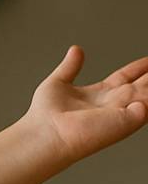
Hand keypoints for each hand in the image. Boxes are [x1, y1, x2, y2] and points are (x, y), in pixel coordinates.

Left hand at [20, 45, 147, 165]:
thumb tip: (76, 50)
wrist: (45, 133)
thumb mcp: (58, 83)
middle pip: (143, 85)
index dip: (140, 67)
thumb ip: (70, 67)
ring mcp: (123, 111)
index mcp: (100, 93)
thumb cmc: (45, 116)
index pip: (127, 76)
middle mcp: (114, 103)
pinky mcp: (129, 119)